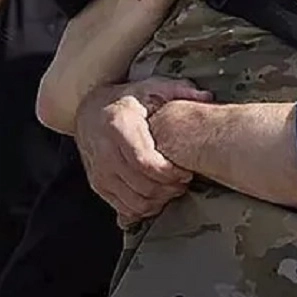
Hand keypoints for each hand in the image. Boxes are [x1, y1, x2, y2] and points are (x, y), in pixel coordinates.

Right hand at [75, 77, 212, 221]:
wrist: (88, 112)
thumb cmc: (124, 101)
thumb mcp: (150, 87)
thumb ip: (179, 91)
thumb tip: (207, 97)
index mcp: (118, 126)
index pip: (145, 162)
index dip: (169, 173)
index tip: (185, 172)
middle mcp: (105, 151)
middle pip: (143, 185)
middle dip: (169, 188)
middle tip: (184, 182)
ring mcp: (99, 171)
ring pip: (134, 201)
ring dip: (159, 201)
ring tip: (172, 189)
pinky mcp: (98, 185)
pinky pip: (124, 207)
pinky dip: (144, 209)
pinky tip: (156, 197)